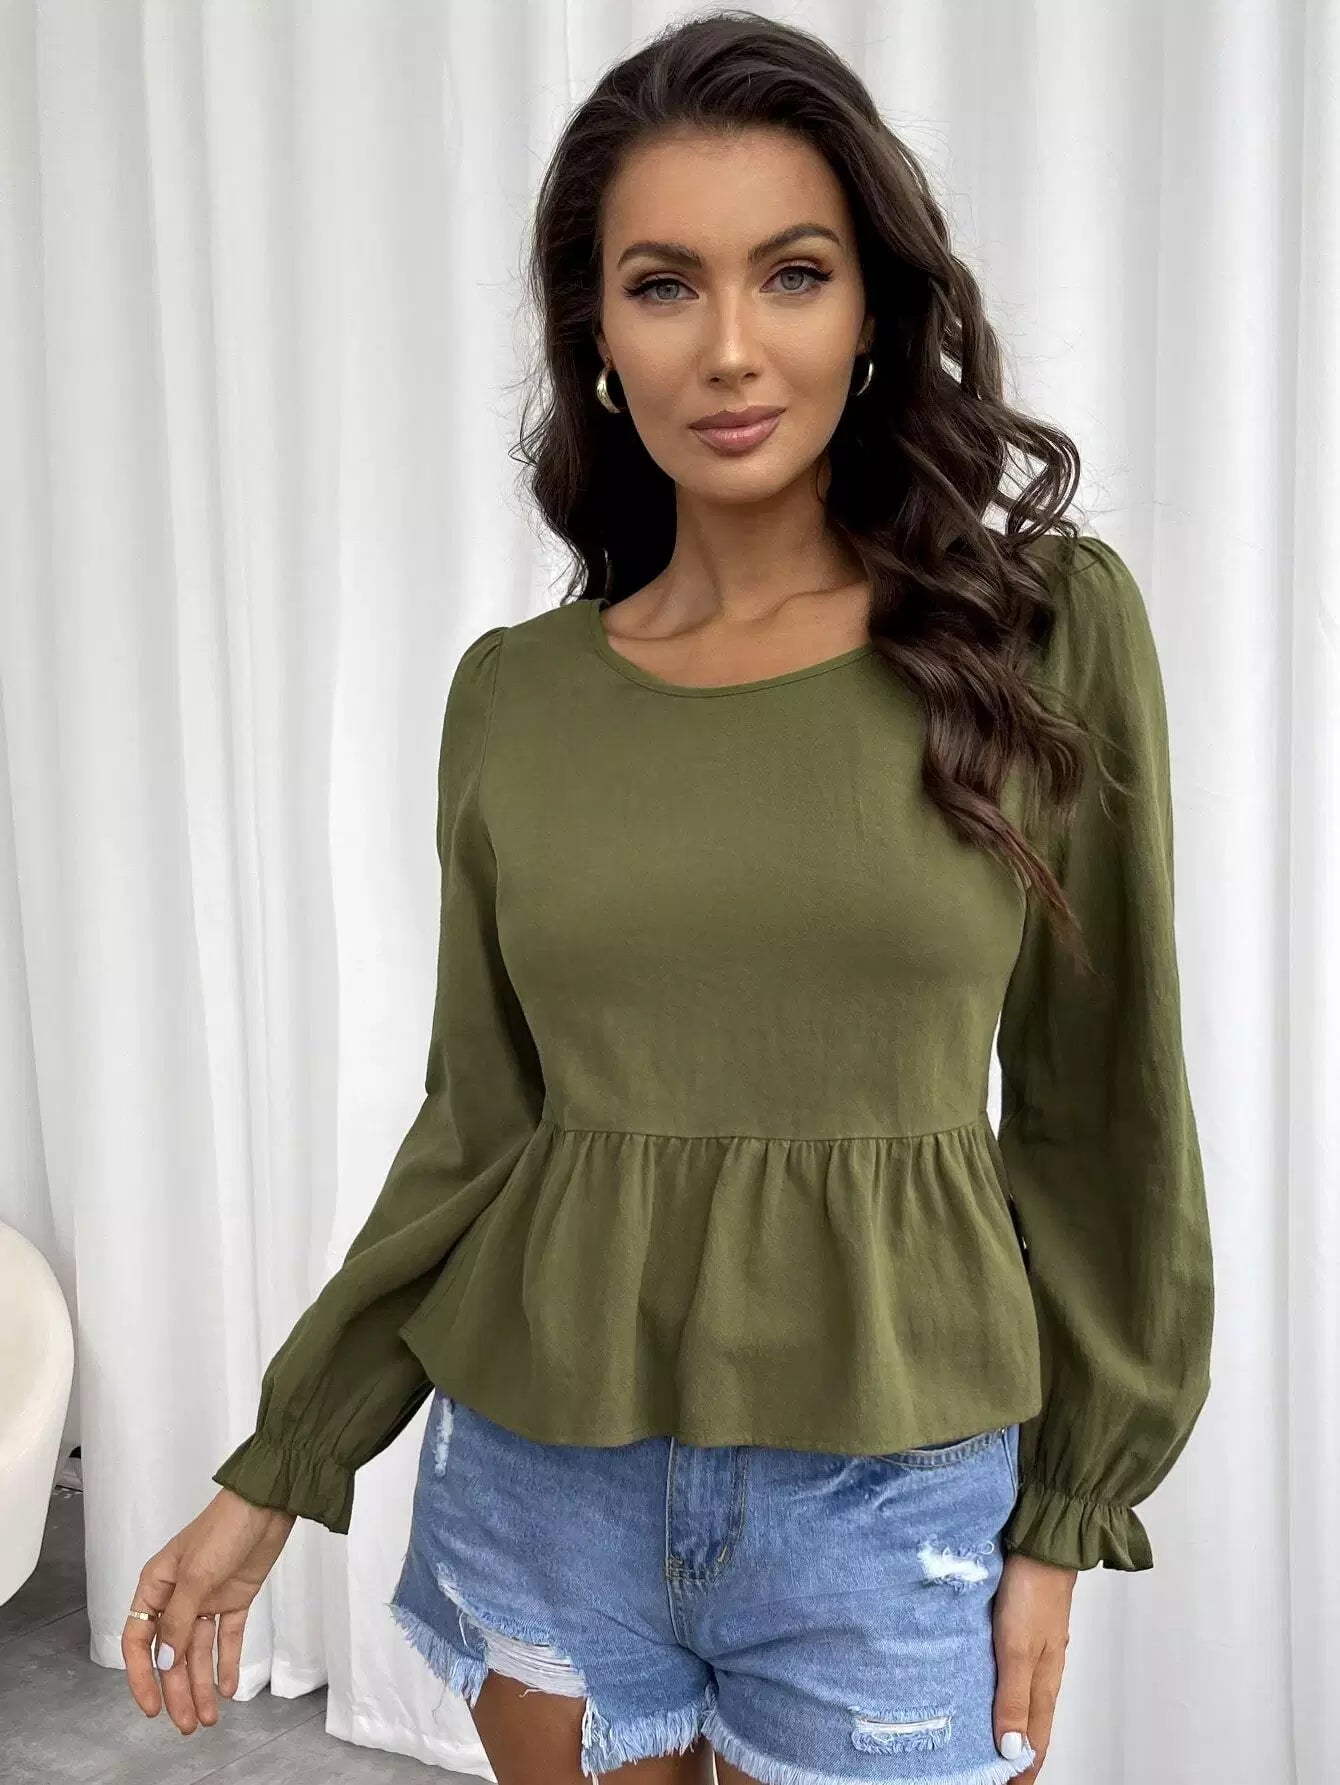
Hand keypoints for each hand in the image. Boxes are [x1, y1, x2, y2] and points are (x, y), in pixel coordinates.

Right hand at [122, 1488, 296, 1734]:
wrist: (268, 1504)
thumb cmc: (224, 1526)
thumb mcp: (195, 1576)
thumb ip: (179, 1622)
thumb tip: (165, 1662)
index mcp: (156, 1585)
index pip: (138, 1640)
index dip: (142, 1676)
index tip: (152, 1706)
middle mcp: (178, 1596)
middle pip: (171, 1654)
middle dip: (177, 1690)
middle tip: (187, 1723)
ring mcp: (206, 1598)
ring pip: (198, 1651)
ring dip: (201, 1684)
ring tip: (208, 1717)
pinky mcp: (234, 1599)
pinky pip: (226, 1638)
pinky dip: (227, 1662)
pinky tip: (228, 1688)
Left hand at [991, 1549, 1076, 1778]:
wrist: (1041, 1545)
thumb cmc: (1032, 1591)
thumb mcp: (1017, 1649)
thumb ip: (1012, 1698)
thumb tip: (1011, 1750)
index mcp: (1044, 1684)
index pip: (1035, 1743)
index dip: (1021, 1771)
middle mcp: (1042, 1673)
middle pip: (1030, 1726)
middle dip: (1016, 1755)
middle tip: (994, 1774)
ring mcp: (1035, 1652)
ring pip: (1022, 1701)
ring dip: (1009, 1726)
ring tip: (987, 1742)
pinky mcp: (1023, 1631)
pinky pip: (1014, 1675)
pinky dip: (1003, 1694)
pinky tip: (985, 1689)